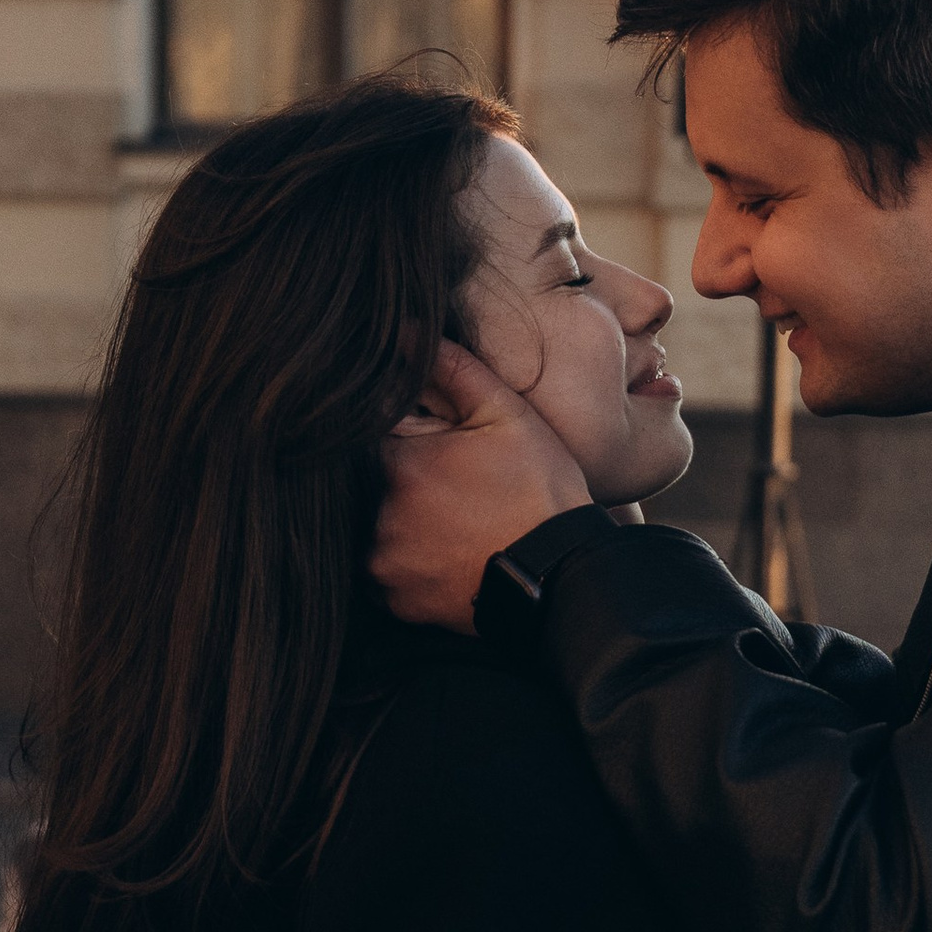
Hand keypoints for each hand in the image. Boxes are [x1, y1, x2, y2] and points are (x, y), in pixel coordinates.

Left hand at [374, 337, 589, 630]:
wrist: (562, 575)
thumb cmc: (540, 490)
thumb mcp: (506, 415)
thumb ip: (452, 369)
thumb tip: (405, 332)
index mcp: (398, 463)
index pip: (373, 434)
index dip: (406, 436)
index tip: (438, 448)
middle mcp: (377, 515)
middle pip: (368, 481)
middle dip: (403, 478)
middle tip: (455, 489)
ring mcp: (382, 562)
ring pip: (373, 524)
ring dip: (400, 518)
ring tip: (453, 521)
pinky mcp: (394, 599)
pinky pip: (384, 570)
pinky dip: (406, 559)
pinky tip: (445, 551)